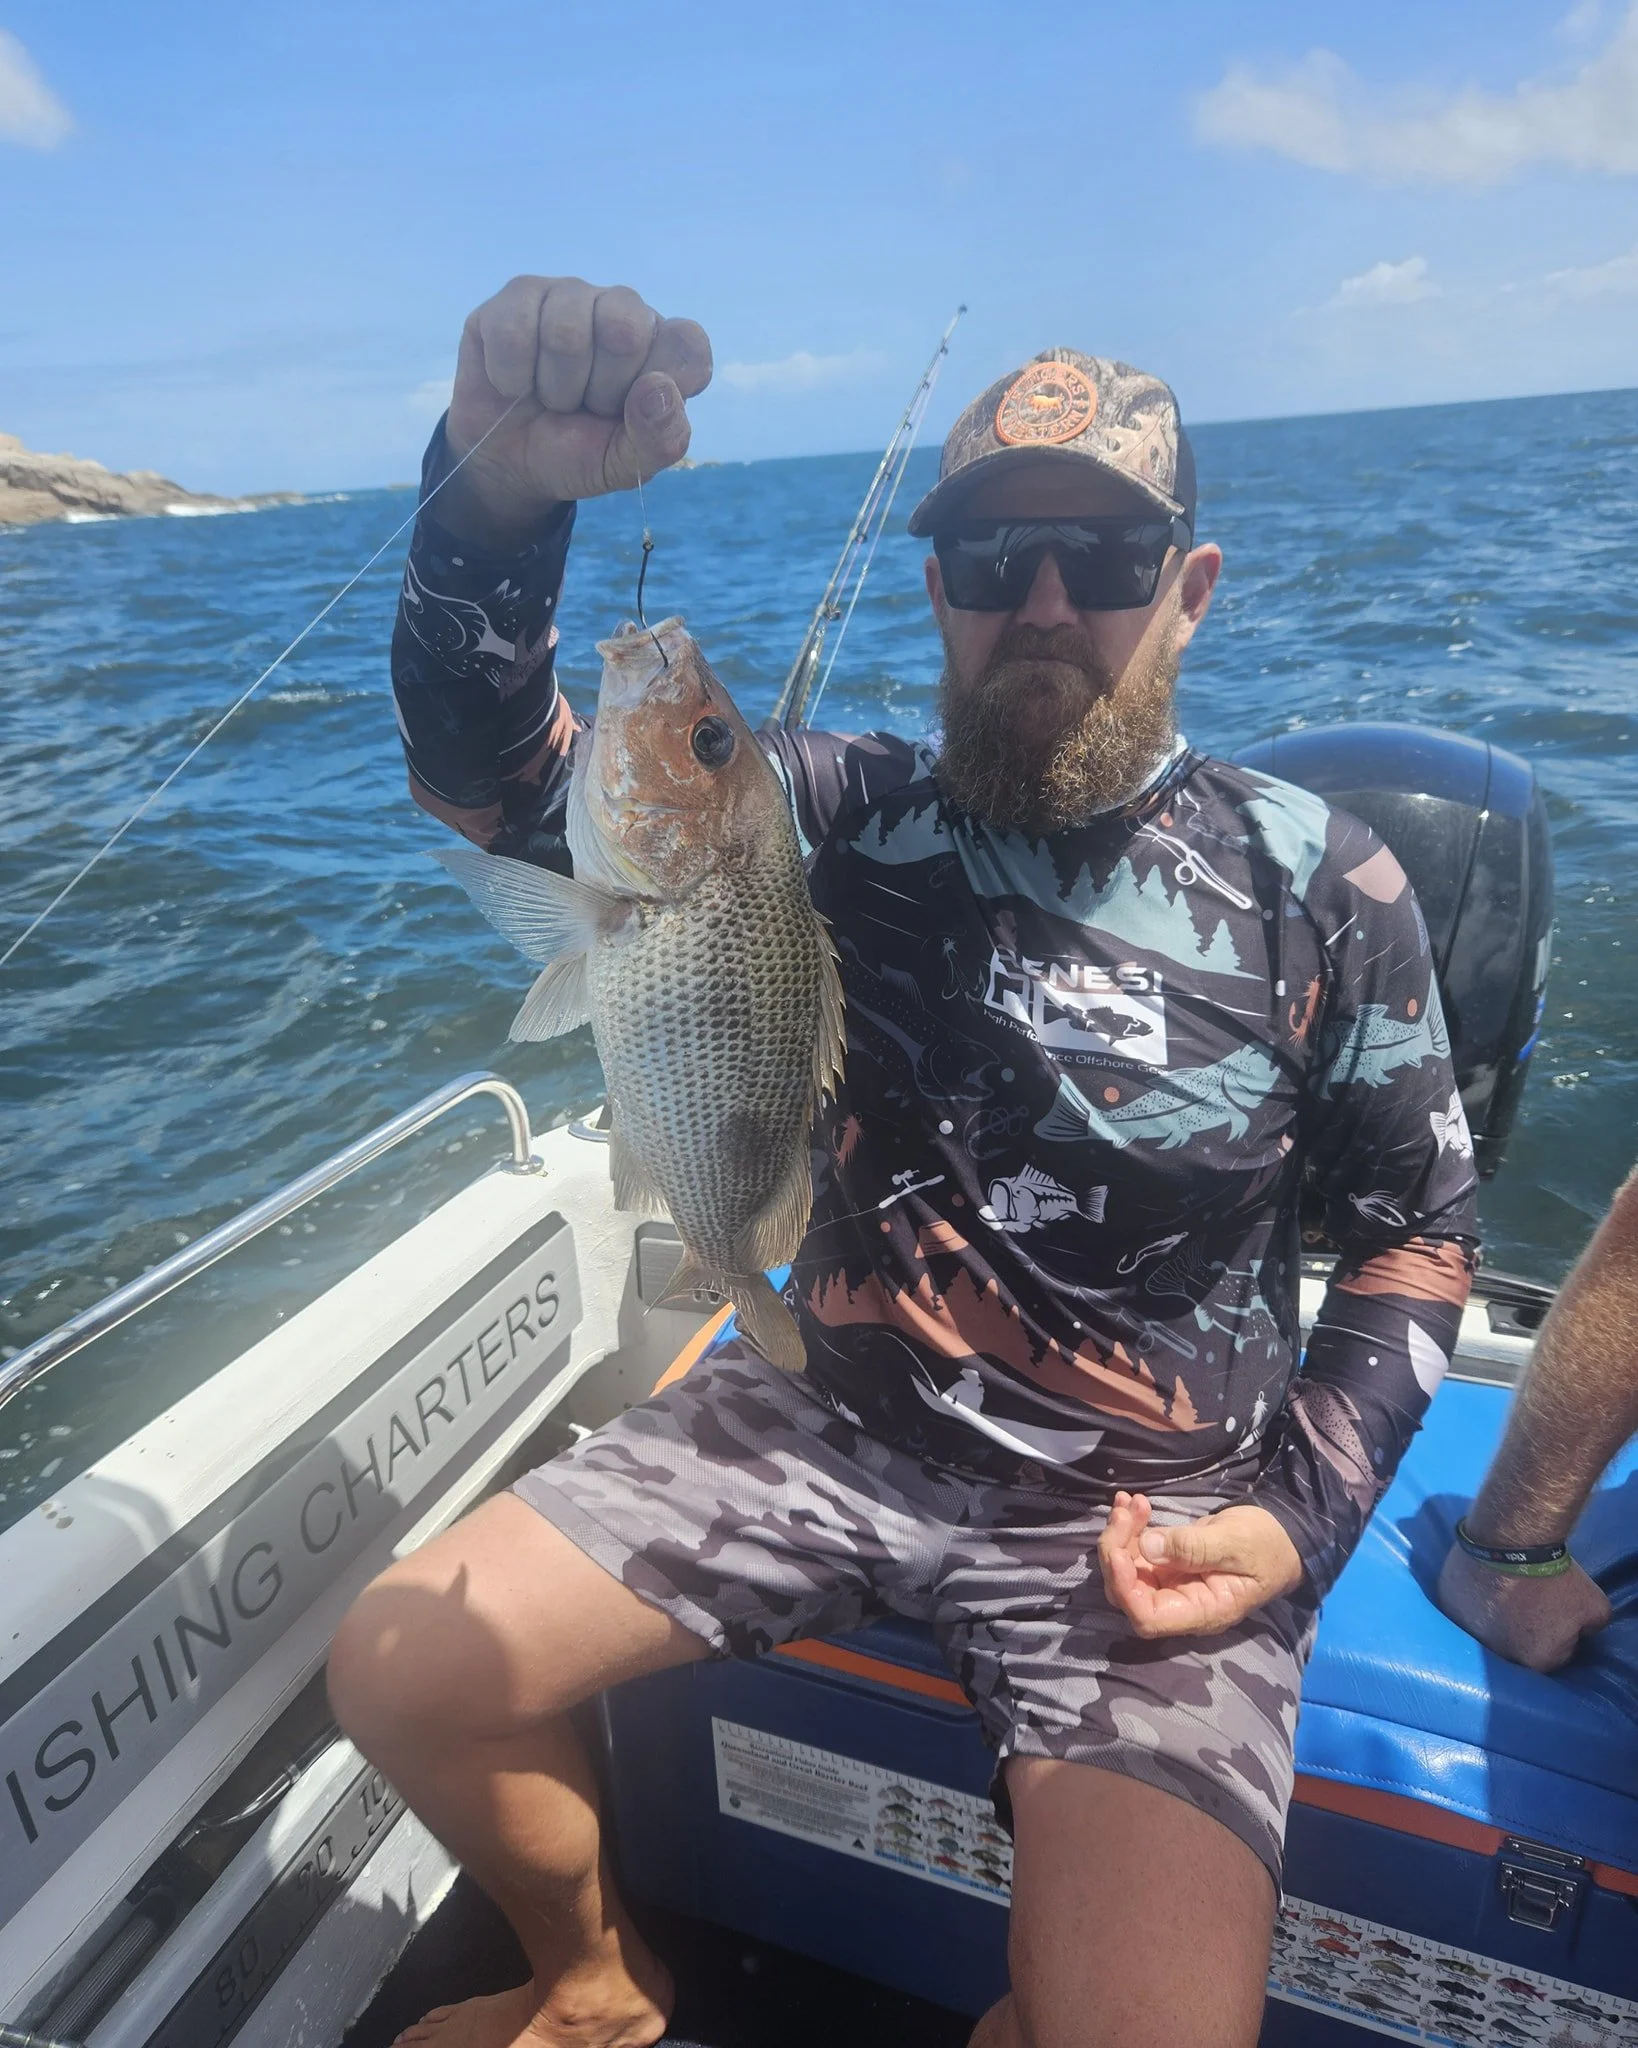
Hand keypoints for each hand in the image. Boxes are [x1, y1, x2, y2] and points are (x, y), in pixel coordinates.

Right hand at [439, 274, 712, 541]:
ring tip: (551, 396)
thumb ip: (659, 438)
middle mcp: (624, 310)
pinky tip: (514, 382)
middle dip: (599, 389)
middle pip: (624, 331)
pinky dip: (512, 378)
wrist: (506, 460)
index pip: (688, 342)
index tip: (633, 411)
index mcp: (664, 349)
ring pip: (565, 333)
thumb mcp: (624, 465)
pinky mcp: (519, 294)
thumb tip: (659, 388)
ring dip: (553, 387)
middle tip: (586, 405)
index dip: (658, 383)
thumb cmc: (576, 454)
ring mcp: (571, 295)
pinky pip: (514, 333)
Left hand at [1098, 1492, 1304, 1639]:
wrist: (1281, 1536)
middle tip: (1125, 1511)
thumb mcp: (1235, 1543)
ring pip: (1128, 1570)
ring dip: (1121, 1535)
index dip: (1126, 1589)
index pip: (1148, 1618)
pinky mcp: (1168, 1565)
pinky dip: (1130, 1529)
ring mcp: (1172, 1584)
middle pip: (1129, 1592)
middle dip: (1117, 1551)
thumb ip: (1193, 1548)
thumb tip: (1147, 1547)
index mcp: (1201, 1611)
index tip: (1122, 1553)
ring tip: (1130, 1502)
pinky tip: (1134, 1504)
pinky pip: (1137, 1553)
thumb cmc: (1266, 1544)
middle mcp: (1180, 1604)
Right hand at [1436, 1543, 1610, 1671]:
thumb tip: (1580, 1630)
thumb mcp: (1595, 1606)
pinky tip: (1484, 1581)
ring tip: (1506, 1590)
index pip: (1553, 1654)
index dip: (1557, 1632)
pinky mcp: (1447, 1605)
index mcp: (1536, 1661)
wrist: (1510, 1537)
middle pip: (1516, 1645)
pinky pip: (1463, 1608)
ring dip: (1496, 1616)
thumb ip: (1591, 1628)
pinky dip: (1473, 1598)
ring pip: (1486, 1628)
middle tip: (1530, 1600)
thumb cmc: (1554, 1576)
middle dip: (1524, 1627)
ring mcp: (1467, 1630)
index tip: (1555, 1610)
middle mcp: (1498, 1654)